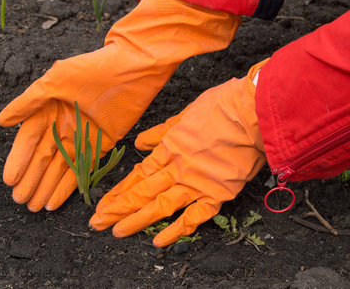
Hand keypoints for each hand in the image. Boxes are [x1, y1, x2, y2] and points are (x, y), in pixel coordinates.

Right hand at [0, 0, 240, 211]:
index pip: (29, 140)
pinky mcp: (101, 146)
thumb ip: (29, 101)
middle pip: (43, 158)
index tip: (10, 181)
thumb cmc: (92, 69)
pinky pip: (83, 169)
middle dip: (31, 180)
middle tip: (21, 200)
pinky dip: (70, 185)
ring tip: (35, 206)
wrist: (132, 69)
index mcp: (48, 109)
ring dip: (47, 187)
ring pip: (60, 168)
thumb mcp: (56, 80)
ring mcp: (82, 138)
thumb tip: (1, 121)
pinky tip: (56, 200)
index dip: (19, 161)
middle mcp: (63, 126)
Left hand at [89, 60, 267, 246]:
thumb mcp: (183, 114)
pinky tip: (158, 241)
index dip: (118, 191)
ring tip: (117, 232)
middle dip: (117, 209)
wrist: (252, 112)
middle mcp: (177, 169)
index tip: (101, 204)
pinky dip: (177, 230)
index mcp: (168, 149)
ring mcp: (196, 183)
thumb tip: (139, 144)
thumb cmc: (220, 107)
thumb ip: (160, 132)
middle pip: (142, 192)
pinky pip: (194, 217)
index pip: (137, 175)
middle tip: (97, 223)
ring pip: (160, 206)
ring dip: (136, 220)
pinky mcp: (217, 194)